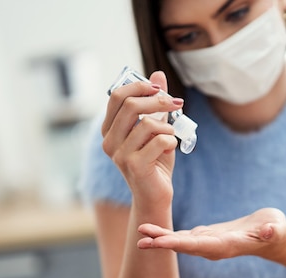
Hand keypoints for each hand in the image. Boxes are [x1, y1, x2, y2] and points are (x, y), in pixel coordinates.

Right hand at [101, 71, 183, 207]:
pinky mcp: (135, 166)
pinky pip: (161, 141)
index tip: (160, 88)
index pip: (116, 96)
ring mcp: (120, 155)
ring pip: (149, 124)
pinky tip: (170, 151)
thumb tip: (158, 74)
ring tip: (170, 138)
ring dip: (168, 128)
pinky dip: (172, 142)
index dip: (139, 86)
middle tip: (176, 104)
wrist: (155, 195)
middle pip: (131, 105)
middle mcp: (109, 141)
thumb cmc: (155, 161)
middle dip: (158, 101)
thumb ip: (154, 104)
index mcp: (109, 130)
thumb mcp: (155, 129)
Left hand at [137, 208, 285, 259]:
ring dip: (161, 238)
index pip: (197, 245)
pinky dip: (169, 234)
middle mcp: (213, 247)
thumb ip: (273, 231)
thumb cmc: (275, 231)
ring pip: (180, 242)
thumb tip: (271, 231)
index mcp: (225, 246)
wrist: (273, 237)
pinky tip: (155, 231)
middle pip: (183, 246)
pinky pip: (184, 237)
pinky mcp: (207, 236)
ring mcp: (209, 243)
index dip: (177, 244)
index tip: (159, 242)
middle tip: (141, 237)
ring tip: (142, 231)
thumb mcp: (276, 228)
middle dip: (162, 242)